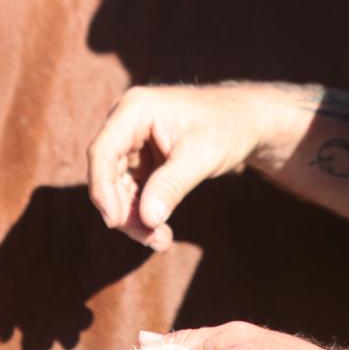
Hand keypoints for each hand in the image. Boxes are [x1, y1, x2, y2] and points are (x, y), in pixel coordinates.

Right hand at [86, 84, 271, 250]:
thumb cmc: (227, 127)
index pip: (103, 151)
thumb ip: (171, 185)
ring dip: (134, 218)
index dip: (102, 188)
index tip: (115, 222)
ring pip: (116, 188)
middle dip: (125, 211)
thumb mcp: (202, 156)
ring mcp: (131, 142)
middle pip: (107, 174)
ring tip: (162, 241)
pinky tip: (161, 233)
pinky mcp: (140, 160)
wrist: (246, 121)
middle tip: (153, 239)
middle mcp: (126, 123)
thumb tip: (147, 219)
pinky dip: (143, 213)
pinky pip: (131, 192)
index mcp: (135, 109)